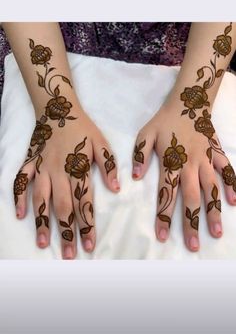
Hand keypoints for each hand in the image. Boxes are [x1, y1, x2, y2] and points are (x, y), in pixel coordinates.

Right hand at [13, 109, 119, 258]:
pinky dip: (19, 198)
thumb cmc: (83, 129)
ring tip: (44, 243)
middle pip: (62, 207)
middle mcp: (58, 173)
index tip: (89, 244)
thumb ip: (107, 166)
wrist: (59, 110)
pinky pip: (22, 182)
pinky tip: (20, 215)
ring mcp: (42, 169)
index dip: (87, 224)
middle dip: (66, 231)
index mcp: (77, 169)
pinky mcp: (30, 164)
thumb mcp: (101, 143)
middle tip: (69, 254)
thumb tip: (116, 188)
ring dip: (42, 222)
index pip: (83, 202)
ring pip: (41, 199)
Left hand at [132, 104, 235, 251]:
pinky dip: (232, 185)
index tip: (162, 236)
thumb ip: (140, 156)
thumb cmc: (164, 121)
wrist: (188, 103)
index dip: (164, 216)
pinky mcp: (217, 154)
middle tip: (194, 246)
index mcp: (171, 163)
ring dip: (214, 211)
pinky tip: (234, 201)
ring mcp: (206, 160)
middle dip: (192, 223)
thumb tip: (136, 178)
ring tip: (217, 232)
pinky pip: (227, 171)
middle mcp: (190, 166)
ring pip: (211, 189)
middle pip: (191, 198)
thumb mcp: (145, 135)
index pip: (166, 194)